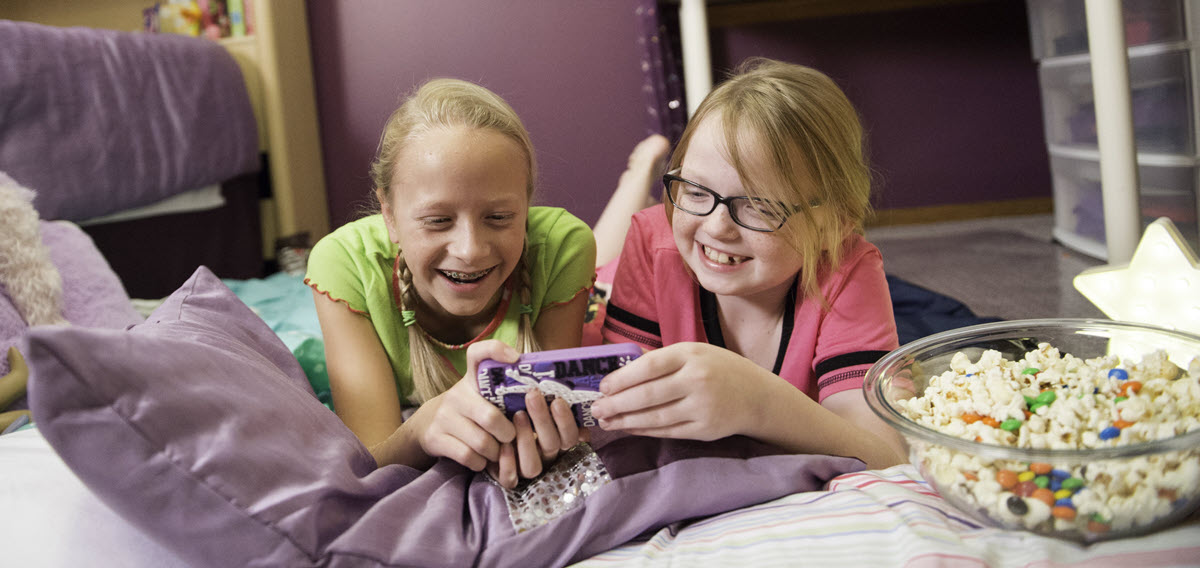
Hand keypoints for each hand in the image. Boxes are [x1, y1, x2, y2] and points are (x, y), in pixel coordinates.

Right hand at [404, 341, 517, 476]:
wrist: (430, 425)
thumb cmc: (472, 409)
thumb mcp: (485, 394)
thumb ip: (508, 388)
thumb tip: (543, 390)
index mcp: (472, 379)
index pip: (478, 353)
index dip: (497, 350)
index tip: (515, 358)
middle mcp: (456, 394)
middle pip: (491, 417)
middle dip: (508, 433)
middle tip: (512, 437)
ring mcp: (444, 416)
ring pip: (481, 442)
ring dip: (496, 452)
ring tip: (499, 450)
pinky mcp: (435, 437)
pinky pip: (467, 456)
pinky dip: (481, 462)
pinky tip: (483, 458)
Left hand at [486, 366, 589, 486]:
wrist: (465, 413)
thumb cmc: (495, 394)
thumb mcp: (507, 379)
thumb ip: (521, 371)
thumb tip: (521, 359)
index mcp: (552, 432)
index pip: (571, 435)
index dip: (567, 420)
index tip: (557, 399)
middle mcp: (541, 450)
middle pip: (553, 445)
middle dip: (544, 420)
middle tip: (532, 396)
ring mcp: (524, 463)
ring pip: (534, 465)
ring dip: (528, 441)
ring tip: (517, 415)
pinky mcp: (504, 474)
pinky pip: (511, 479)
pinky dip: (508, 465)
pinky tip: (503, 446)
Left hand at [589, 342, 772, 440]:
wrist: (757, 396)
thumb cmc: (719, 369)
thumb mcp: (695, 352)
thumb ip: (663, 360)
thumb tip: (621, 371)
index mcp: (691, 354)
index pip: (649, 367)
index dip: (622, 378)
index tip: (603, 386)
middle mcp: (697, 380)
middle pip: (648, 395)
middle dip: (617, 404)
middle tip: (596, 409)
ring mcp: (701, 407)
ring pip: (655, 417)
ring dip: (625, 421)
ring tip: (606, 422)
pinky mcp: (704, 429)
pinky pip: (667, 431)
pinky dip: (644, 430)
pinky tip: (628, 428)